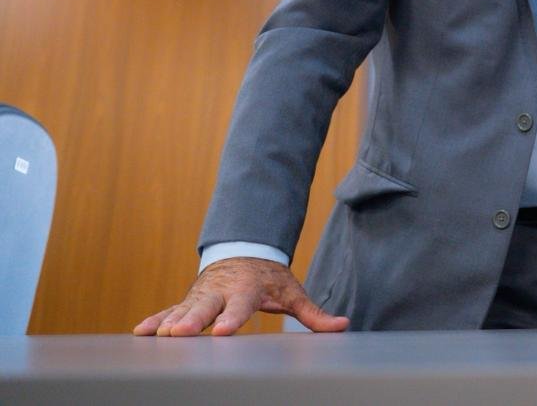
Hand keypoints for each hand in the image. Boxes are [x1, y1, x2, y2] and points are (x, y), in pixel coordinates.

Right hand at [132, 257, 349, 335]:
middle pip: (205, 308)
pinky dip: (155, 320)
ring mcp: (201, 295)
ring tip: (157, 337)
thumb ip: (314, 314)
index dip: (231, 320)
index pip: (240, 307)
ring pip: (183, 310)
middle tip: (179, 334)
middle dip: (192, 320)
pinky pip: (169, 310)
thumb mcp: (293, 292)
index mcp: (247, 289)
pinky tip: (140, 332)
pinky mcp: (188, 301)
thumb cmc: (270, 278)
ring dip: (169, 323)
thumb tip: (343, 326)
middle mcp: (221, 292)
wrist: (245, 252)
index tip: (221, 333)